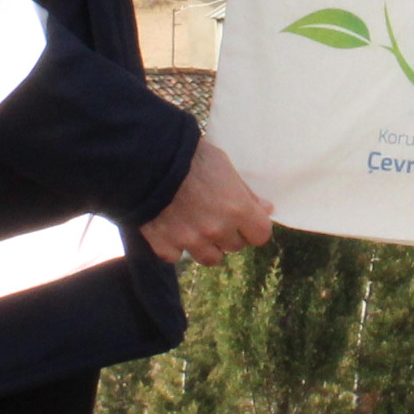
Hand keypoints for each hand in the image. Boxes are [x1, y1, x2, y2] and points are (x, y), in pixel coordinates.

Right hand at [142, 136, 274, 267]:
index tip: (246, 220)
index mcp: (237, 209)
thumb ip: (245, 193)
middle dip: (229, 234)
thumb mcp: (224, 166)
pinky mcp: (165, 245)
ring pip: (210, 258)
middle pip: (234, 246)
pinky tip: (171, 229)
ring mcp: (190, 241)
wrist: (149, 159)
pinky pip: (176, 256)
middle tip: (216, 216)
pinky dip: (175, 247)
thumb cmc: (190, 156)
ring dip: (207, 246)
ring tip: (196, 227)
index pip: (261, 235)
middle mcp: (216, 230)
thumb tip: (265, 209)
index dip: (254, 227)